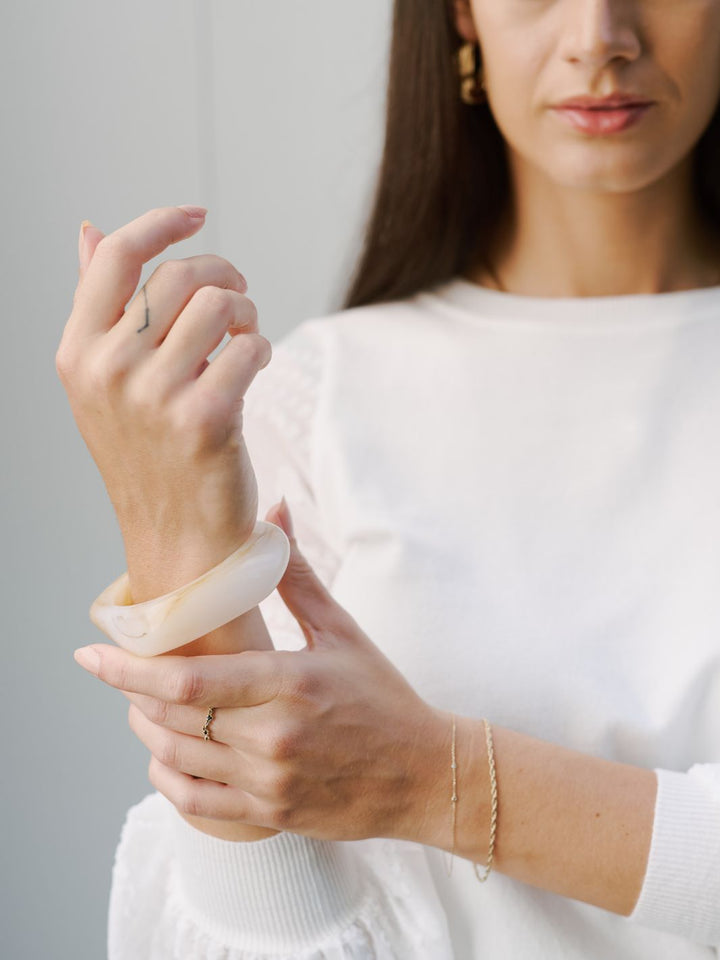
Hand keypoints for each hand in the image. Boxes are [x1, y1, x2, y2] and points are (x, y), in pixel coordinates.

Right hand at [55, 206, 271, 584]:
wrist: (178, 537)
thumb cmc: (148, 453)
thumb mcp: (104, 382)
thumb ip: (100, 307)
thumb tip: (91, 230)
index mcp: (78, 354)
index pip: (117, 258)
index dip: (162, 224)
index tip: (198, 214)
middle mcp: (109, 371)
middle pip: (180, 275)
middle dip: (224, 275)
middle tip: (239, 298)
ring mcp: (155, 397)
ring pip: (221, 304)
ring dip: (247, 312)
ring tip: (246, 337)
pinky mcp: (206, 420)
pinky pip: (250, 347)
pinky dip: (261, 350)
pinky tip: (254, 367)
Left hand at [74, 500, 450, 844]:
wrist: (425, 773)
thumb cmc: (384, 695)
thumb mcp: (342, 630)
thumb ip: (296, 575)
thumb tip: (276, 511)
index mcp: (287, 683)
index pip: (187, 680)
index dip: (127, 669)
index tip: (90, 655)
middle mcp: (272, 736)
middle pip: (170, 717)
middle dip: (132, 694)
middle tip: (122, 672)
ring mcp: (269, 781)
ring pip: (176, 759)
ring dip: (147, 731)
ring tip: (143, 706)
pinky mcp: (270, 813)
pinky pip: (196, 804)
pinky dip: (167, 780)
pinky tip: (165, 758)